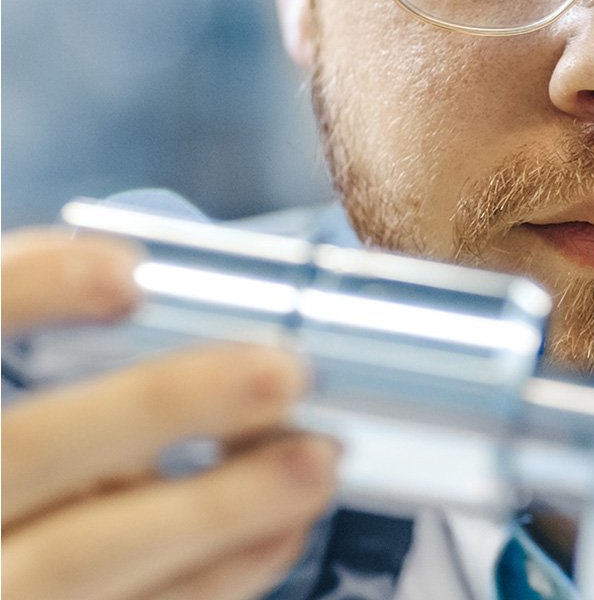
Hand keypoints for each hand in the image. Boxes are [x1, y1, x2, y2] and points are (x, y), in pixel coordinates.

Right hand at [1, 229, 340, 599]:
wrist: (3, 560)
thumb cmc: (14, 469)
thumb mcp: (11, 397)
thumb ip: (35, 343)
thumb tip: (149, 292)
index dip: (29, 290)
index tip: (129, 271)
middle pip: (26, 454)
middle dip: (161, 406)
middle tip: (279, 370)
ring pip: (80, 559)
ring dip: (216, 507)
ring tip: (314, 459)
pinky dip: (217, 574)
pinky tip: (283, 527)